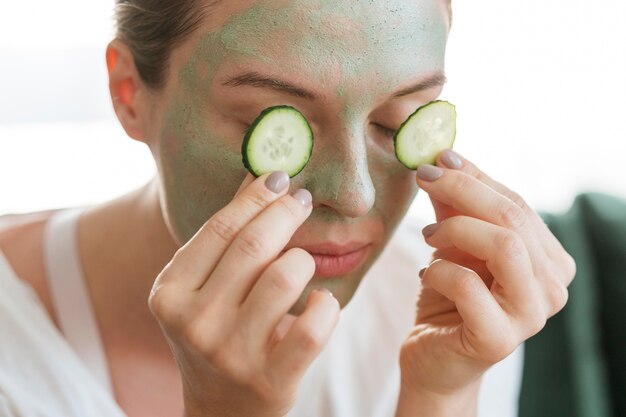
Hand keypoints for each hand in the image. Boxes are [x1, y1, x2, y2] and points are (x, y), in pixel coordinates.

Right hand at [148, 172, 339, 416]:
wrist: (221, 411)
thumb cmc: (216, 335)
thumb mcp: (203, 288)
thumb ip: (224, 235)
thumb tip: (259, 175)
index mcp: (170, 293)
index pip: (220, 228)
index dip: (256, 197)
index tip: (281, 178)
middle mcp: (194, 322)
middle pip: (254, 246)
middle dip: (286, 213)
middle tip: (301, 201)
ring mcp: (230, 353)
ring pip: (286, 276)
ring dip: (304, 261)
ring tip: (302, 264)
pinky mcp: (270, 380)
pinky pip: (314, 326)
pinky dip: (327, 305)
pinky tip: (321, 302)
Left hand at [399, 150, 575, 403]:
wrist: (433, 356)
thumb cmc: (448, 297)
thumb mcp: (452, 242)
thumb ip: (454, 204)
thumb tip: (443, 156)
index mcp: (549, 261)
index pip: (517, 204)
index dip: (476, 177)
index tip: (439, 158)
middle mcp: (552, 288)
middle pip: (513, 219)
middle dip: (463, 189)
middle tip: (424, 177)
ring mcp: (531, 316)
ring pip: (504, 246)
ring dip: (455, 229)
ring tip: (426, 235)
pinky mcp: (499, 339)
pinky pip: (468, 284)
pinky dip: (438, 269)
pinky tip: (424, 272)